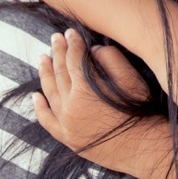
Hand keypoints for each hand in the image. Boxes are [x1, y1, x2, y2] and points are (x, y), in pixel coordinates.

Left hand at [35, 29, 150, 170]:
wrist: (141, 146)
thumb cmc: (138, 111)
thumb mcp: (130, 79)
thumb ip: (111, 59)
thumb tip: (93, 51)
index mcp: (84, 89)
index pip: (73, 59)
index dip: (72, 43)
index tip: (70, 31)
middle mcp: (69, 106)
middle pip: (59, 73)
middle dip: (57, 52)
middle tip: (55, 38)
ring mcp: (65, 123)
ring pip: (49, 93)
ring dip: (45, 73)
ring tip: (42, 57)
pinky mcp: (66, 137)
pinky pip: (46, 120)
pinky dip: (40, 107)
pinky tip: (37, 95)